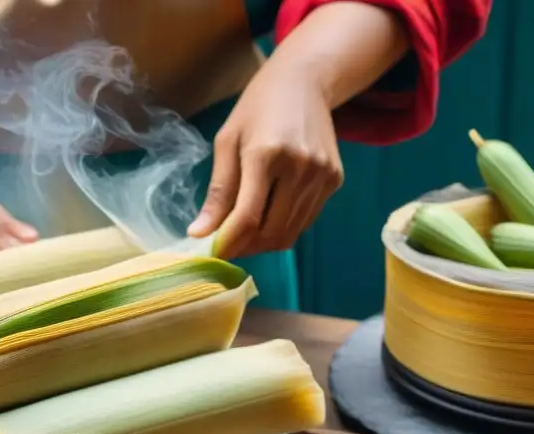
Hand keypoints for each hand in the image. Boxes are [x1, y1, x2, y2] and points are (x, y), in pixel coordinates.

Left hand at [188, 60, 343, 258]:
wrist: (305, 82)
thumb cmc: (257, 109)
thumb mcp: (227, 142)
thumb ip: (217, 191)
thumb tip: (199, 234)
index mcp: (267, 154)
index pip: (247, 217)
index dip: (228, 243)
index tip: (211, 253)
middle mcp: (300, 167)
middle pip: (271, 232)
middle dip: (245, 247)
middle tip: (226, 243)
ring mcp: (322, 175)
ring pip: (290, 233)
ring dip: (264, 242)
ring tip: (244, 232)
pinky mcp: (334, 180)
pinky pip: (305, 220)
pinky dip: (284, 228)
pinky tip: (268, 214)